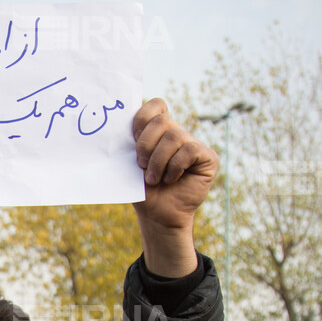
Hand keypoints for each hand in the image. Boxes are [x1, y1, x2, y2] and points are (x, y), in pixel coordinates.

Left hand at [131, 98, 218, 276]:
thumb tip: (114, 125)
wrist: (157, 215)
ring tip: (154, 179)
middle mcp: (177, 134)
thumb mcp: (131, 163)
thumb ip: (129, 143)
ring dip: (158, 161)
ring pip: (174, 136)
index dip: (141, 119)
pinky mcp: (207, 157)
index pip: (155, 106)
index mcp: (158, 132)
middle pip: (161, 121)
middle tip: (141, 165)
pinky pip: (189, 150)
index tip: (132, 140)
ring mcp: (194, 144)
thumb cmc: (143, 189)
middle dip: (146, 145)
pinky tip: (171, 179)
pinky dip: (175, 166)